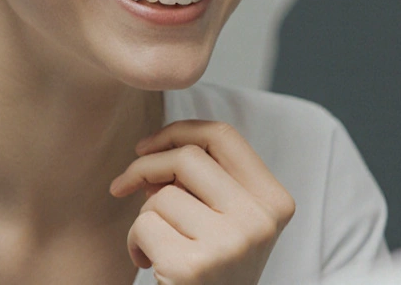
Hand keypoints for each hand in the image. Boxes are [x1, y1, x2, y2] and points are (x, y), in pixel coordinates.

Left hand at [109, 120, 295, 284]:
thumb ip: (204, 181)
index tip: (146, 146)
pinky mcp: (193, 267)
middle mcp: (260, 220)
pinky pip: (144, 226)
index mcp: (275, 201)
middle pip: (188, 158)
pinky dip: (135, 243)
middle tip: (125, 185)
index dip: (179, 130)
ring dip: (145, 218)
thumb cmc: (213, 270)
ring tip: (159, 246)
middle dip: (145, 166)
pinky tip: (152, 265)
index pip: (223, 136)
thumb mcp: (227, 220)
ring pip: (161, 196)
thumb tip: (149, 152)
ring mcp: (230, 244)